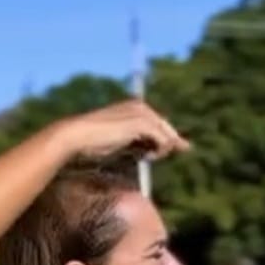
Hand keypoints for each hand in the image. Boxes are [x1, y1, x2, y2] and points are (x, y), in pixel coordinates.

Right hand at [57, 100, 188, 162]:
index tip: (184, 147)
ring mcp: (141, 113)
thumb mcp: (120, 142)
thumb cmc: (93, 142)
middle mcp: (140, 107)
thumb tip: (156, 152)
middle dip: (175, 142)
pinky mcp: (142, 123)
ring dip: (162, 150)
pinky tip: (147, 157)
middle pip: (167, 127)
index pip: (159, 123)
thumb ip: (139, 144)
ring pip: (167, 135)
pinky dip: (159, 151)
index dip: (170, 137)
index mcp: (134, 107)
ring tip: (148, 158)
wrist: (78, 136)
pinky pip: (163, 140)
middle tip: (187, 149)